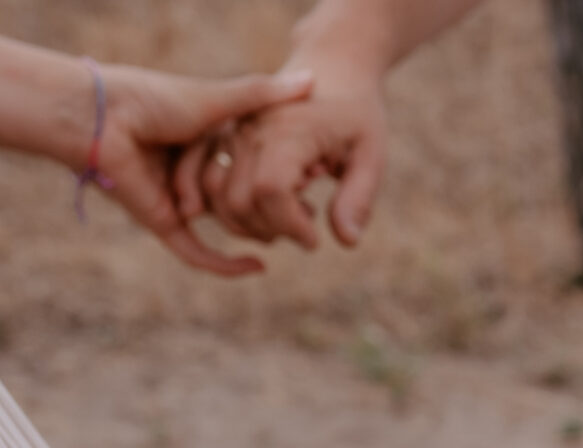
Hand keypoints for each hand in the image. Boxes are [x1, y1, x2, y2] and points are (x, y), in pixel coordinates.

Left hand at [89, 63, 317, 275]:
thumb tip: (311, 83)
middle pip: (244, 201)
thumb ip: (262, 97)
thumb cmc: (155, 101)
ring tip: (281, 230)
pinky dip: (226, 266)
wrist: (105, 119)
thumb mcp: (221, 101)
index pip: (255, 168)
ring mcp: (180, 201)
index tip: (313, 179)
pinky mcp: (165, 223)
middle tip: (305, 213)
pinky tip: (258, 267)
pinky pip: (198, 253)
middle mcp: (195, 173)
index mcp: (207, 144)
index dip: (283, 176)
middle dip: (272, 210)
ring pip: (225, 224)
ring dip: (252, 228)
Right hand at [174, 65, 388, 251]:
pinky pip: (211, 187)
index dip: (291, 226)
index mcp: (289, 131)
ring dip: (251, 225)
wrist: (332, 70)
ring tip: (291, 217)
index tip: (316, 240)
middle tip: (307, 228)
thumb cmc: (356, 116)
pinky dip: (235, 211)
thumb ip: (357, 198)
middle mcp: (251, 131)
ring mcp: (232, 134)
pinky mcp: (223, 141)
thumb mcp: (370, 155)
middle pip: (239, 201)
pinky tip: (272, 208)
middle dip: (272, 230)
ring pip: (218, 198)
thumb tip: (347, 242)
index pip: (271, 190)